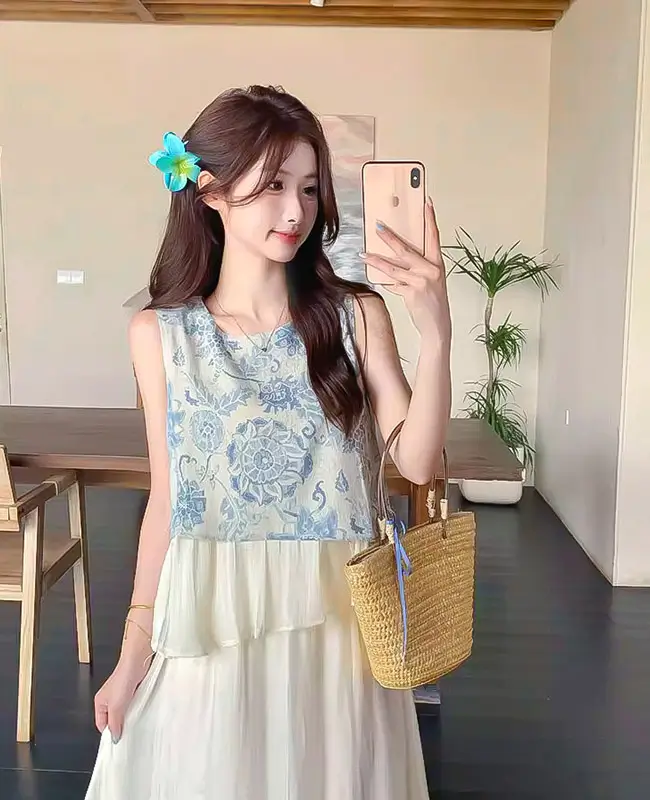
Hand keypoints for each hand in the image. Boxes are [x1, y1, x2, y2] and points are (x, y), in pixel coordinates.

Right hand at [94, 649, 151, 742]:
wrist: (137, 662)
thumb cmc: (123, 679)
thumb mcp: (116, 706)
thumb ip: (114, 723)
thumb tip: (114, 737)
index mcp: (100, 703)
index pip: (102, 724)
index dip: (109, 732)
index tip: (118, 740)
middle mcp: (109, 700)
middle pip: (113, 719)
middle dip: (120, 725)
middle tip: (128, 733)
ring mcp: (121, 696)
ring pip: (124, 713)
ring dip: (130, 717)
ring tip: (136, 722)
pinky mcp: (132, 692)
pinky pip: (133, 705)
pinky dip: (136, 709)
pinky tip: (141, 712)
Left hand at [361, 197, 450, 340]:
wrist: (437, 326)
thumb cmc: (434, 303)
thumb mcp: (431, 281)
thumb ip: (418, 269)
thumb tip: (398, 260)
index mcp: (437, 264)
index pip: (434, 237)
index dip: (430, 219)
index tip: (426, 203)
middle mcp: (430, 270)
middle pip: (406, 249)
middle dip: (390, 237)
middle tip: (378, 226)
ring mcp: (420, 281)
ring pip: (393, 267)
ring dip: (376, 260)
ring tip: (363, 254)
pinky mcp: (411, 292)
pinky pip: (393, 284)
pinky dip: (385, 282)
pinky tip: (376, 278)